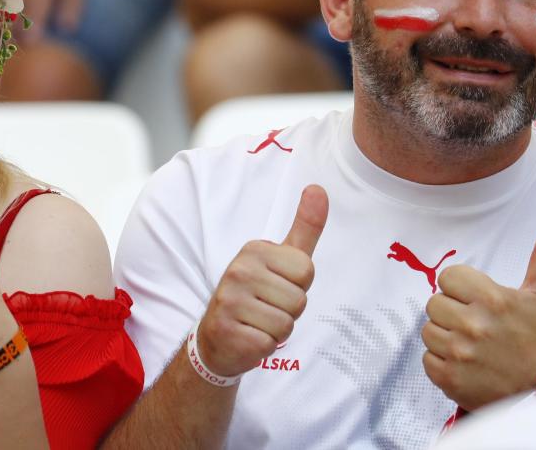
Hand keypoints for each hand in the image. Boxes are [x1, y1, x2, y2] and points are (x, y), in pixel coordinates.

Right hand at [196, 185, 328, 377]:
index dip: (298, 286)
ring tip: (258, 322)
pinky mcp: (227, 330)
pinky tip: (247, 337)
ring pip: (286, 324)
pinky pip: (270, 344)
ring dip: (277, 331)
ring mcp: (230, 300)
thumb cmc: (255, 295)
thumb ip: (304, 227)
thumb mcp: (280, 259)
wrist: (217, 338)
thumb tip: (319, 188)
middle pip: (299, 300)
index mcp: (254, 250)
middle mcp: (239, 270)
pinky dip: (264, 346)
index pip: (306, 271)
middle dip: (289, 311)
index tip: (277, 286)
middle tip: (266, 308)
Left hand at [421, 223, 535, 409]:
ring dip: (445, 337)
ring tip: (471, 346)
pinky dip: (442, 362)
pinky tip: (465, 364)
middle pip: (434, 303)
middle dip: (452, 312)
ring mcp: (458, 352)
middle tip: (476, 325)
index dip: (460, 288)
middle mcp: (473, 325)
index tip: (477, 301)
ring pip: (429, 331)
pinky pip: (427, 359)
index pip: (447, 277)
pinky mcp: (448, 377)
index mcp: (492, 300)